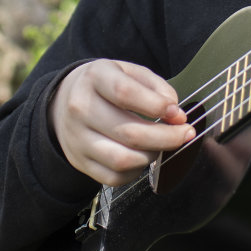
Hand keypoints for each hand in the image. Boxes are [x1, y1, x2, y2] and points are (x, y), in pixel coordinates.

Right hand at [50, 59, 196, 185]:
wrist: (64, 102)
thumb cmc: (106, 86)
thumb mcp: (129, 72)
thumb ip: (156, 87)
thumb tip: (175, 114)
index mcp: (94, 78)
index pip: (125, 93)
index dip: (157, 106)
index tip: (178, 114)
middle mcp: (80, 108)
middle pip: (129, 132)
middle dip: (167, 137)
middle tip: (186, 134)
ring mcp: (77, 139)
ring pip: (122, 159)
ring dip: (152, 155)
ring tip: (163, 145)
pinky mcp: (80, 161)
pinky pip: (114, 177)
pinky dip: (137, 171)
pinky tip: (144, 156)